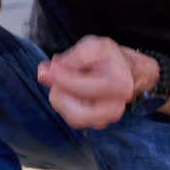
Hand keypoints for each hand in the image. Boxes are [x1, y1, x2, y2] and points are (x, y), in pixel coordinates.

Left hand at [37, 36, 157, 129]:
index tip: (52, 66)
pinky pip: (72, 118)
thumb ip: (70, 59)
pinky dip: (65, 103)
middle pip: (77, 114)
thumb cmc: (109, 57)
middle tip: (56, 75)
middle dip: (61, 94)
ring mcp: (106, 119)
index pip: (84, 89)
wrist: (125, 70)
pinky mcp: (96, 123)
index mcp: (120, 86)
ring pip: (73, 118)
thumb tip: (44, 73)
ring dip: (62, 98)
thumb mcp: (93, 47)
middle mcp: (115, 108)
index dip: (62, 77)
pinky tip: (69, 88)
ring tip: (64, 79)